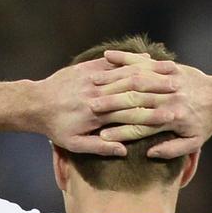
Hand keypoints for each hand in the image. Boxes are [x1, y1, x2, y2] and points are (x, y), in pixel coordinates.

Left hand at [36, 56, 177, 155]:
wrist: (35, 104)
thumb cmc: (57, 129)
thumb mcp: (75, 145)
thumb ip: (100, 149)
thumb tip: (123, 151)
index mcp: (96, 115)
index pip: (129, 112)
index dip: (150, 111)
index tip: (171, 113)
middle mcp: (96, 94)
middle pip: (130, 90)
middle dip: (154, 88)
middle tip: (176, 88)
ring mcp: (91, 79)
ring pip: (122, 74)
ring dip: (145, 73)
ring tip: (165, 73)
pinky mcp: (85, 68)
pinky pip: (109, 64)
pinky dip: (126, 62)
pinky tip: (143, 61)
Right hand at [91, 50, 211, 157]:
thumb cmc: (205, 124)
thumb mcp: (192, 143)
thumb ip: (171, 150)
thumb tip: (149, 153)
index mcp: (172, 120)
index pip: (141, 127)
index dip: (121, 133)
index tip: (102, 137)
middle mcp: (169, 99)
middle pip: (134, 102)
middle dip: (111, 104)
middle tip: (90, 107)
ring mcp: (168, 81)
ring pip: (136, 80)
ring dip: (113, 81)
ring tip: (92, 83)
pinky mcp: (169, 67)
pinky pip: (144, 62)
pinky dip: (125, 58)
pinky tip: (107, 56)